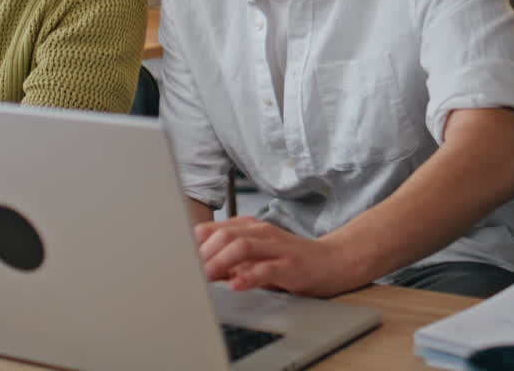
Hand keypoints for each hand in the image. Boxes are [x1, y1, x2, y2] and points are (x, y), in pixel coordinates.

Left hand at [194, 216, 357, 297]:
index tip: (180, 258)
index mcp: (251, 228)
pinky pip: (266, 269)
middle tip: (189, 271)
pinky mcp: (291, 266)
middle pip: (224, 235)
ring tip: (206, 276)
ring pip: (242, 247)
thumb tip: (200, 268)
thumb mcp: (257, 256)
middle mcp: (262, 233)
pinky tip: (236, 285)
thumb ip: (230, 260)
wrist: (333, 261)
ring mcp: (277, 248)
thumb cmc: (292, 259)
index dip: (194, 243)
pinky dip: (248, 277)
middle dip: (204, 254)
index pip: (215, 229)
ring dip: (220, 262)